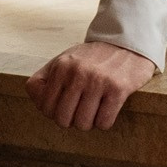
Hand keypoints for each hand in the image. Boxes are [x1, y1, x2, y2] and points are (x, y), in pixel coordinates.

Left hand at [27, 41, 155, 130]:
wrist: (127, 43)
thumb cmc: (92, 58)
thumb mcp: (64, 60)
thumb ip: (46, 79)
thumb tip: (38, 103)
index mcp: (61, 66)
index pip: (45, 107)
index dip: (54, 113)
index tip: (65, 107)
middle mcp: (77, 73)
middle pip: (62, 119)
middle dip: (71, 120)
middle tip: (80, 111)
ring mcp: (97, 81)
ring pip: (83, 124)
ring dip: (89, 122)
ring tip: (94, 109)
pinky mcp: (117, 89)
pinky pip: (103, 123)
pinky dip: (104, 122)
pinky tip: (107, 109)